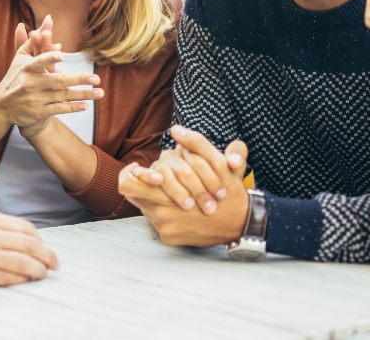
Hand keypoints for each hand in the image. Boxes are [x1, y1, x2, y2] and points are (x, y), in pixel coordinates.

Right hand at [0, 16, 102, 139]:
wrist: (2, 106)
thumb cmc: (16, 76)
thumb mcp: (21, 57)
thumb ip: (35, 39)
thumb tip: (48, 19)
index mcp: (27, 68)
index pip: (39, 62)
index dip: (49, 58)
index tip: (61, 55)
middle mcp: (31, 84)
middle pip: (58, 80)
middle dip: (78, 79)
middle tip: (95, 78)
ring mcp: (35, 99)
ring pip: (62, 96)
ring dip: (82, 95)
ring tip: (99, 92)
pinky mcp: (38, 112)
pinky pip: (58, 109)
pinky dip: (71, 108)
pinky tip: (85, 105)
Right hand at [0, 209, 58, 286]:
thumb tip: (17, 235)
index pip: (25, 228)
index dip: (40, 239)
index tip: (43, 246)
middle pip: (29, 245)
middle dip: (47, 256)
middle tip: (55, 263)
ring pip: (22, 263)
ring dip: (38, 270)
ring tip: (43, 274)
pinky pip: (5, 278)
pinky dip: (19, 279)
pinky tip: (25, 280)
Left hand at [119, 138, 249, 246]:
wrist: (241, 223)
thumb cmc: (229, 191)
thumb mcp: (218, 163)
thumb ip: (196, 143)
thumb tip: (175, 130)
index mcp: (169, 192)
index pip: (128, 185)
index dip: (131, 175)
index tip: (137, 168)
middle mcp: (162, 214)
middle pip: (133, 196)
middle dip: (141, 185)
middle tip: (153, 177)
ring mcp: (164, 228)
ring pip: (145, 208)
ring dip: (154, 198)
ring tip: (169, 190)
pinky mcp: (169, 239)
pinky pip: (156, 223)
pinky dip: (165, 213)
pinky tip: (180, 207)